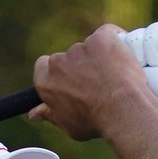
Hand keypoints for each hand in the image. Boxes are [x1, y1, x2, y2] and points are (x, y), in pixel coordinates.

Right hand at [29, 25, 148, 140]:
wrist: (122, 110)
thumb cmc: (95, 121)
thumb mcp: (69, 125)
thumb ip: (51, 115)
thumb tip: (34, 114)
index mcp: (46, 82)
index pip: (43, 65)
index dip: (57, 70)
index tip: (70, 77)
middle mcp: (58, 63)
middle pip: (68, 56)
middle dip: (81, 64)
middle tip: (98, 80)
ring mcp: (80, 48)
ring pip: (89, 47)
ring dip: (100, 56)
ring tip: (115, 76)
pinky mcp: (100, 38)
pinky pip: (108, 33)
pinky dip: (115, 42)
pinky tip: (123, 56)